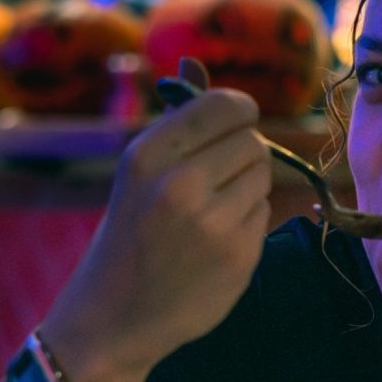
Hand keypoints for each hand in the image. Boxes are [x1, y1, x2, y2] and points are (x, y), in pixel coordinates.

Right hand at [41, 59, 271, 381]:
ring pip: (264, 176)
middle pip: (254, 141)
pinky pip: (265, 213)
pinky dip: (249, 220)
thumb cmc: (130, 232)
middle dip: (245, 153)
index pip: (224, 105)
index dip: (240, 111)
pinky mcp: (240, 255)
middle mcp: (180, 185)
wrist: (116, 315)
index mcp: (148, 155)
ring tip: (212, 211)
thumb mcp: (138, 172)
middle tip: (219, 177)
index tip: (236, 122)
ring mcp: (213, 224)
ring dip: (248, 187)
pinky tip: (217, 239)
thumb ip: (176, 121)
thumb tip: (196, 66)